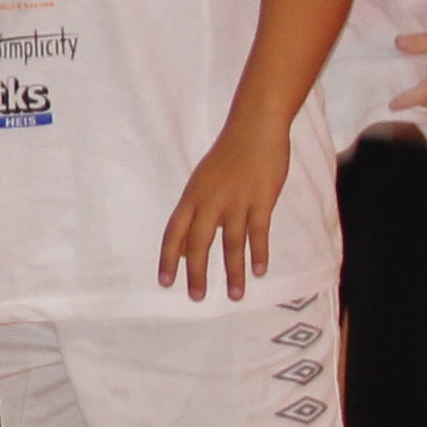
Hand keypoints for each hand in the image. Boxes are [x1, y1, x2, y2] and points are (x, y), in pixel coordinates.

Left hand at [157, 119, 291, 299]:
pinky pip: (258, 231)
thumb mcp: (203, 182)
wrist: (254, 127)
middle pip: (199, 243)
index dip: (169, 258)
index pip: (174, 233)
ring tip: (236, 295)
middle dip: (197, 273)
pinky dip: (259, 252)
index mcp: (192, 196)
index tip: (166, 282)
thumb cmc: (228, 155)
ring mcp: (237, 201)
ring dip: (234, 271)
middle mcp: (210, 201)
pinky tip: (259, 271)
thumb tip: (188, 248)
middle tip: (197, 298)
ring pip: (232, 243)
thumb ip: (196, 213)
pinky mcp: (261, 199)